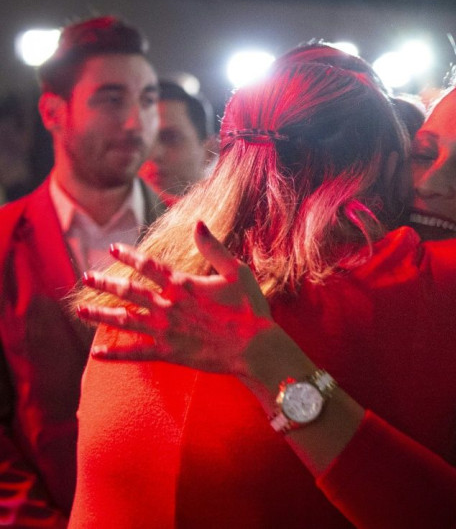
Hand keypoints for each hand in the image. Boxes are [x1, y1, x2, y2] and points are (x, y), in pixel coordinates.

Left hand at [77, 221, 274, 375]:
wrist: (254, 347)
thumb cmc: (248, 308)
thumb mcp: (236, 271)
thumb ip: (214, 247)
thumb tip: (197, 222)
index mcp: (183, 284)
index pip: (149, 266)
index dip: (129, 256)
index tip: (113, 248)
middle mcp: (169, 306)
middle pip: (129, 291)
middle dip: (106, 282)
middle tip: (87, 276)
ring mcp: (166, 331)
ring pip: (125, 320)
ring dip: (101, 314)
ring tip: (81, 310)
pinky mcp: (168, 353)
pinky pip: (136, 353)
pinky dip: (115, 354)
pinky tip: (97, 353)